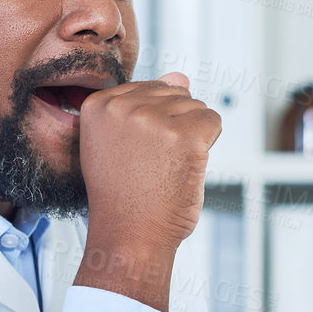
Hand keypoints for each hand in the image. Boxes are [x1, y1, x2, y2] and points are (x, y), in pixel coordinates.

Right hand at [72, 72, 220, 310]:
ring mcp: (155, 119)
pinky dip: (208, 145)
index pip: (148, 89)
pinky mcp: (186, 135)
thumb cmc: (125, 198)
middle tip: (155, 164)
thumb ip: (146, 104)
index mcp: (99, 105)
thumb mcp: (121, 144)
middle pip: (173, 94)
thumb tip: (180, 74)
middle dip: (174, 125)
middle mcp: (123, 106)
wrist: (130, 237)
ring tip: (168, 168)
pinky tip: (186, 167)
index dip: (153, 123)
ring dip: (192, 137)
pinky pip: (213, 121)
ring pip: (195, 107)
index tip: (138, 154)